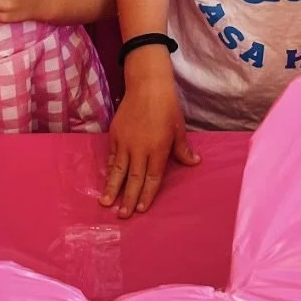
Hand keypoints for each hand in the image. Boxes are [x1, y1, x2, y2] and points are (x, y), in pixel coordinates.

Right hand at [100, 73, 199, 217]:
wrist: (146, 84)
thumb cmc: (167, 105)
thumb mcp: (178, 127)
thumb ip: (182, 149)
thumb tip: (194, 163)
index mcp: (157, 149)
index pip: (152, 178)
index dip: (146, 195)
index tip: (141, 209)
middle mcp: (139, 149)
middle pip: (133, 179)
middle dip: (128, 199)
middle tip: (123, 215)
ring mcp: (124, 142)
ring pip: (117, 171)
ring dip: (112, 188)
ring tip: (106, 203)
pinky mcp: (114, 135)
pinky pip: (111, 157)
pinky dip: (109, 170)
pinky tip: (106, 181)